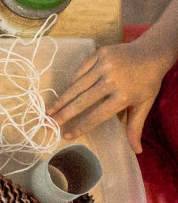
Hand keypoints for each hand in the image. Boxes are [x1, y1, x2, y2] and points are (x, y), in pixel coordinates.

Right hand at [47, 40, 171, 152]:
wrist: (153, 51)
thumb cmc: (147, 82)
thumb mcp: (144, 105)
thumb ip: (135, 127)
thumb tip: (137, 152)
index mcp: (124, 95)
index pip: (97, 115)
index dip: (81, 126)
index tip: (67, 135)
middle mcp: (112, 80)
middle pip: (82, 101)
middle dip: (63, 114)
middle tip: (49, 123)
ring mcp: (105, 64)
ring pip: (77, 85)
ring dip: (61, 99)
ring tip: (49, 110)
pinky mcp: (99, 53)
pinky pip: (80, 70)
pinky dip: (72, 82)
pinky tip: (65, 92)